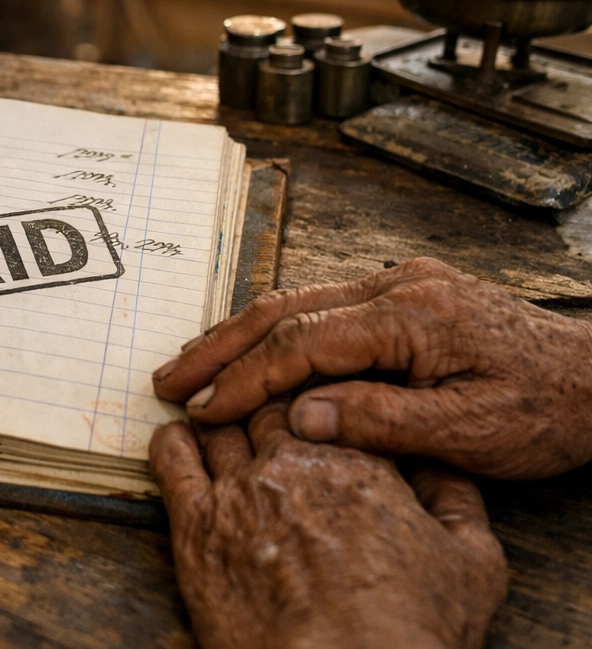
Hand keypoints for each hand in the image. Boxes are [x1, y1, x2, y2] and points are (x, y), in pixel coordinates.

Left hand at [151, 404, 506, 648]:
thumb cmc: (410, 629)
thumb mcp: (473, 561)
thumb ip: (458, 496)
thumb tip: (440, 459)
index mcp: (360, 461)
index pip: (331, 402)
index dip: (323, 403)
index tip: (319, 408)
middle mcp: (293, 463)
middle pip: (270, 406)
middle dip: (270, 405)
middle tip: (266, 409)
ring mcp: (239, 489)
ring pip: (220, 423)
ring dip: (221, 416)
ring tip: (218, 416)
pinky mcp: (195, 524)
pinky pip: (169, 457)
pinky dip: (172, 438)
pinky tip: (179, 436)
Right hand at [152, 257, 591, 478]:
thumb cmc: (549, 408)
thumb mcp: (472, 432)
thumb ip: (381, 421)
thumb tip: (300, 417)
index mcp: (412, 315)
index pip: (302, 345)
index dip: (244, 379)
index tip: (201, 409)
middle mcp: (398, 286)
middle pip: (284, 311)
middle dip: (219, 347)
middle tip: (167, 379)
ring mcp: (399, 284)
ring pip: (296, 302)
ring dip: (238, 336)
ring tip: (191, 366)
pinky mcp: (403, 295)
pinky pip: (320, 306)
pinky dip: (274, 331)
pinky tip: (248, 351)